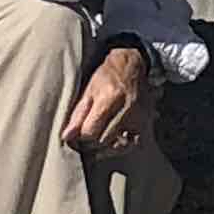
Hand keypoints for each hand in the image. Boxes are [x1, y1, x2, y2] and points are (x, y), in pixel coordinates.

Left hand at [60, 43, 154, 158]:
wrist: (132, 66)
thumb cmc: (107, 76)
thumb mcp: (88, 90)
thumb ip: (78, 115)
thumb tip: (66, 137)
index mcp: (109, 98)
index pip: (90, 131)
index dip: (81, 136)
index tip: (78, 133)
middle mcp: (127, 109)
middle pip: (103, 141)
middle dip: (91, 143)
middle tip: (87, 137)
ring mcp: (139, 117)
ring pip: (118, 146)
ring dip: (105, 147)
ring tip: (98, 138)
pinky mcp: (146, 122)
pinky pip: (133, 144)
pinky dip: (122, 146)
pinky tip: (114, 141)